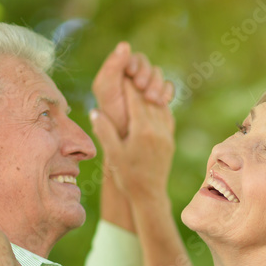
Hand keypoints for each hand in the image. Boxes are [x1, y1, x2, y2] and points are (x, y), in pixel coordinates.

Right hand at [89, 80, 174, 202]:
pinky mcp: (170, 140)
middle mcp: (158, 129)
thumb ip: (105, 131)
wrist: (149, 196)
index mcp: (142, 130)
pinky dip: (158, 105)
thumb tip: (96, 110)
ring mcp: (166, 134)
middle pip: (148, 97)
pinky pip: (166, 116)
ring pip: (160, 105)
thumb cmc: (128, 176)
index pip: (135, 98)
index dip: (127, 83)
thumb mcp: (113, 154)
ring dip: (150, 91)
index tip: (121, 69)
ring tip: (140, 82)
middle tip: (130, 70)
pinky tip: (152, 102)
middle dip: (139, 82)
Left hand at [92, 42, 173, 138]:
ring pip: (159, 76)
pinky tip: (161, 102)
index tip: (131, 75)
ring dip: (157, 85)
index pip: (134, 58)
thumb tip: (125, 43)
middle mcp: (134, 77)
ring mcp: (148, 87)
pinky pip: (169, 88)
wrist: (125, 139)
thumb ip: (113, 66)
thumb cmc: (111, 114)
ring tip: (152, 100)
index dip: (136, 65)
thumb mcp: (107, 89)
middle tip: (142, 90)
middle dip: (147, 76)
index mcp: (120, 72)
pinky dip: (167, 92)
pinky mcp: (159, 98)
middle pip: (149, 66)